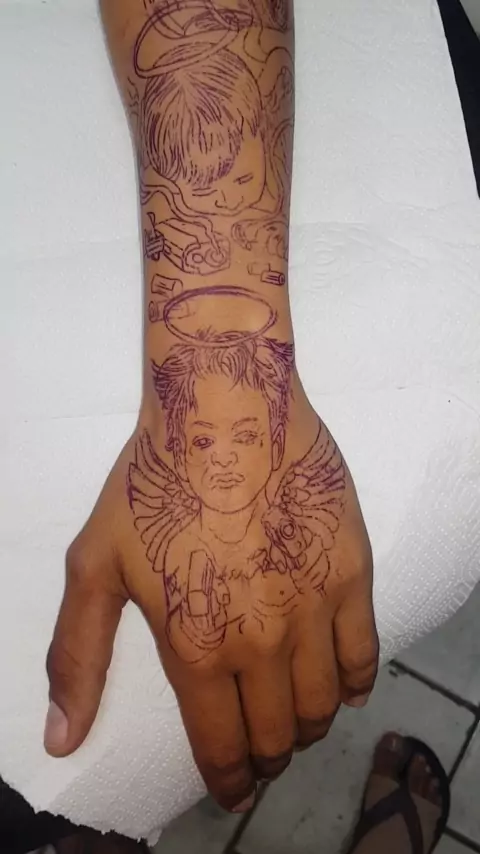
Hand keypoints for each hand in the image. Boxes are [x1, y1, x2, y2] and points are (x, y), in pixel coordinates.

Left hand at [45, 393, 377, 813]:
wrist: (227, 411)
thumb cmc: (157, 483)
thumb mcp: (95, 565)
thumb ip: (77, 656)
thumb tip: (61, 739)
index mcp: (197, 647)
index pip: (221, 746)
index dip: (227, 780)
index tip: (231, 789)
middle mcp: (260, 642)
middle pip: (277, 736)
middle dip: (265, 759)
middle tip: (259, 753)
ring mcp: (313, 610)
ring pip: (323, 706)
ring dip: (307, 728)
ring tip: (295, 720)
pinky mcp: (351, 575)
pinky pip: (366, 655)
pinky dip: (357, 685)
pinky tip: (345, 686)